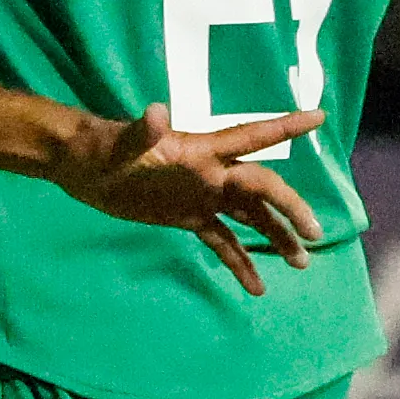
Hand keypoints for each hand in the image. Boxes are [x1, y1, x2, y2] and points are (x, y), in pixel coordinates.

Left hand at [52, 104, 325, 294]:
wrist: (80, 168)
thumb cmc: (100, 148)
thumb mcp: (119, 144)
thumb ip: (142, 132)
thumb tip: (157, 112)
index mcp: (202, 151)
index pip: (252, 137)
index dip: (285, 126)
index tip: (319, 117)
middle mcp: (211, 173)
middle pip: (262, 190)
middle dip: (290, 209)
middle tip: (314, 234)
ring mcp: (202, 197)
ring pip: (250, 217)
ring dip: (275, 238)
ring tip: (300, 264)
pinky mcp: (188, 218)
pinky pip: (222, 241)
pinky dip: (239, 263)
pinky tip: (256, 287)